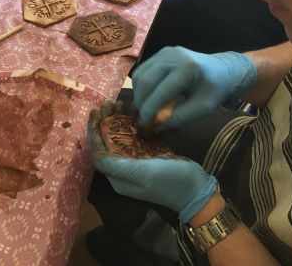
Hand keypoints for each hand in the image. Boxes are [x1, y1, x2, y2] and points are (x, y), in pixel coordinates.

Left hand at [88, 102, 217, 221]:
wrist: (197, 189)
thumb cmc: (170, 181)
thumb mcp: (142, 173)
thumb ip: (117, 166)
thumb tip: (95, 155)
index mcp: (118, 176)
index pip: (99, 150)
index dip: (94, 130)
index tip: (95, 110)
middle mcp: (123, 169)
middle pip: (108, 141)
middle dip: (106, 121)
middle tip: (111, 102)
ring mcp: (137, 162)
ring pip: (121, 137)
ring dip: (119, 120)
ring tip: (121, 102)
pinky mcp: (149, 155)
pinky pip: (136, 136)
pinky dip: (134, 123)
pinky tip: (136, 110)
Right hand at [132, 47, 256, 128]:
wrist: (223, 69)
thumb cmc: (215, 89)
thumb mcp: (202, 108)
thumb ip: (180, 117)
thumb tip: (156, 127)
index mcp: (187, 68)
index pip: (162, 91)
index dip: (150, 109)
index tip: (145, 123)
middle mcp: (173, 56)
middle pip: (146, 80)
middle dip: (141, 101)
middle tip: (142, 117)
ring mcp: (165, 52)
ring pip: (140, 74)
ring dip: (139, 93)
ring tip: (144, 108)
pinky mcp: (161, 53)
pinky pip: (144, 69)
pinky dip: (142, 85)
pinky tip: (147, 96)